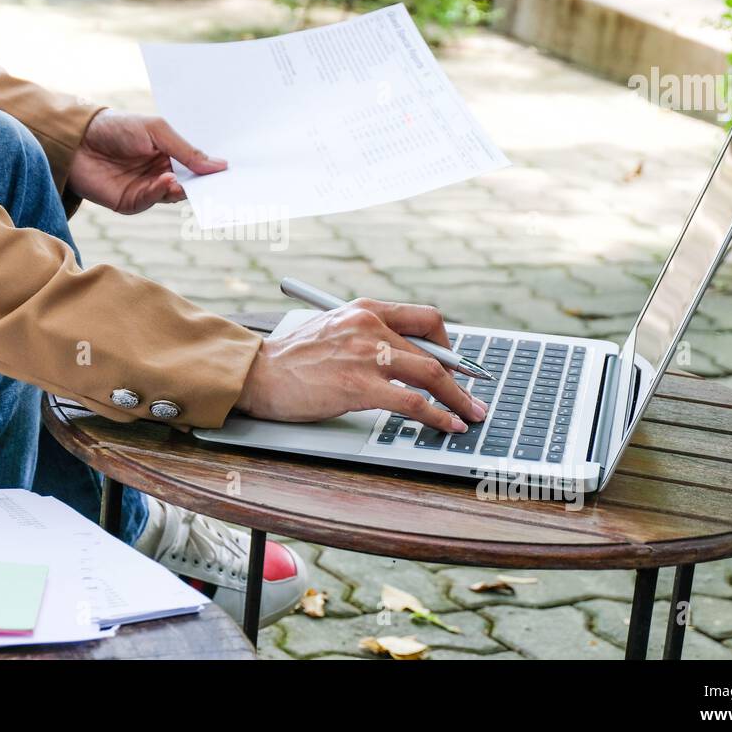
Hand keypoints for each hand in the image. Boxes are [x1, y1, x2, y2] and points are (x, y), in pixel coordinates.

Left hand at [67, 109, 225, 214]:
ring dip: (182, 189)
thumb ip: (186, 150)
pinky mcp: (131, 202)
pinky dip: (161, 192)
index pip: (197, 164)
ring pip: (174, 195)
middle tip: (222, 185)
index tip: (233, 170)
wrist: (77, 140)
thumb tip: (220, 165)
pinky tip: (167, 181)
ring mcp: (147, 188)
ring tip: (186, 180)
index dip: (213, 168)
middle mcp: (162, 172)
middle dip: (204, 185)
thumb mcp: (157, 130)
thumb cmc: (117, 127)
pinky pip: (152, 200)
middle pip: (190, 183)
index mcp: (170, 153)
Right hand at [235, 299, 488, 433]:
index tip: (455, 367)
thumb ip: (367, 336)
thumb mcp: (334, 329)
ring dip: (458, 399)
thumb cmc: (291, 358)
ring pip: (430, 375)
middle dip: (461, 377)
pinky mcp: (359, 385)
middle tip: (473, 396)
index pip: (425, 318)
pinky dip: (437, 415)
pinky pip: (413, 402)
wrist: (257, 372)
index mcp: (365, 308)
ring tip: (471, 415)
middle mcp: (370, 324)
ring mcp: (365, 354)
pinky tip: (448, 424)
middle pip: (434, 350)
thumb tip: (406, 359)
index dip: (447, 346)